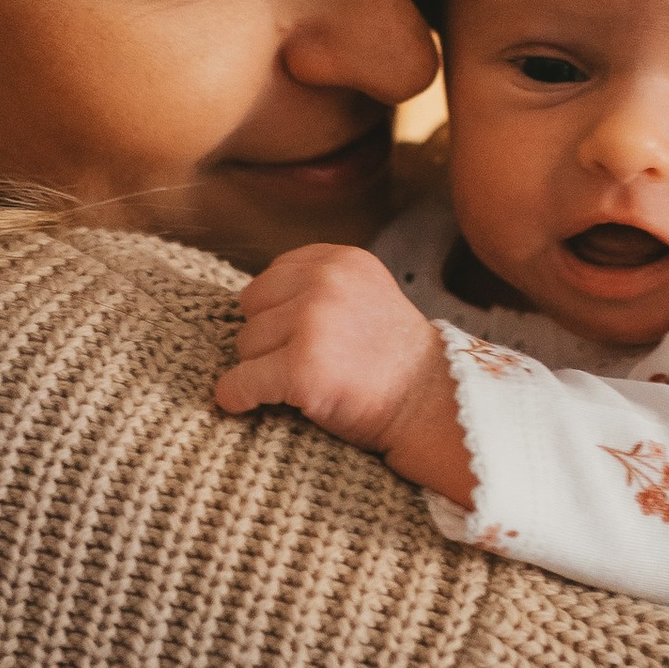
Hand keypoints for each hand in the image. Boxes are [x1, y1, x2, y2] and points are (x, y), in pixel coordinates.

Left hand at [216, 244, 475, 503]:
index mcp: (340, 260)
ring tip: (301, 383)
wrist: (431, 406)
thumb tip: (252, 302)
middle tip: (302, 363)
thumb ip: (319, 286)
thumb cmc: (395, 361)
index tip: (298, 337)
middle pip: (252, 305)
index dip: (279, 312)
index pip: (272, 276)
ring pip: (245, 343)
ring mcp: (312, 323)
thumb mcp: (365, 296)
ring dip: (261, 368)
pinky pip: (241, 381)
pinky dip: (237, 396)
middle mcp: (325, 282)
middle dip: (268, 337)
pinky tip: (244, 404)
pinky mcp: (301, 368)